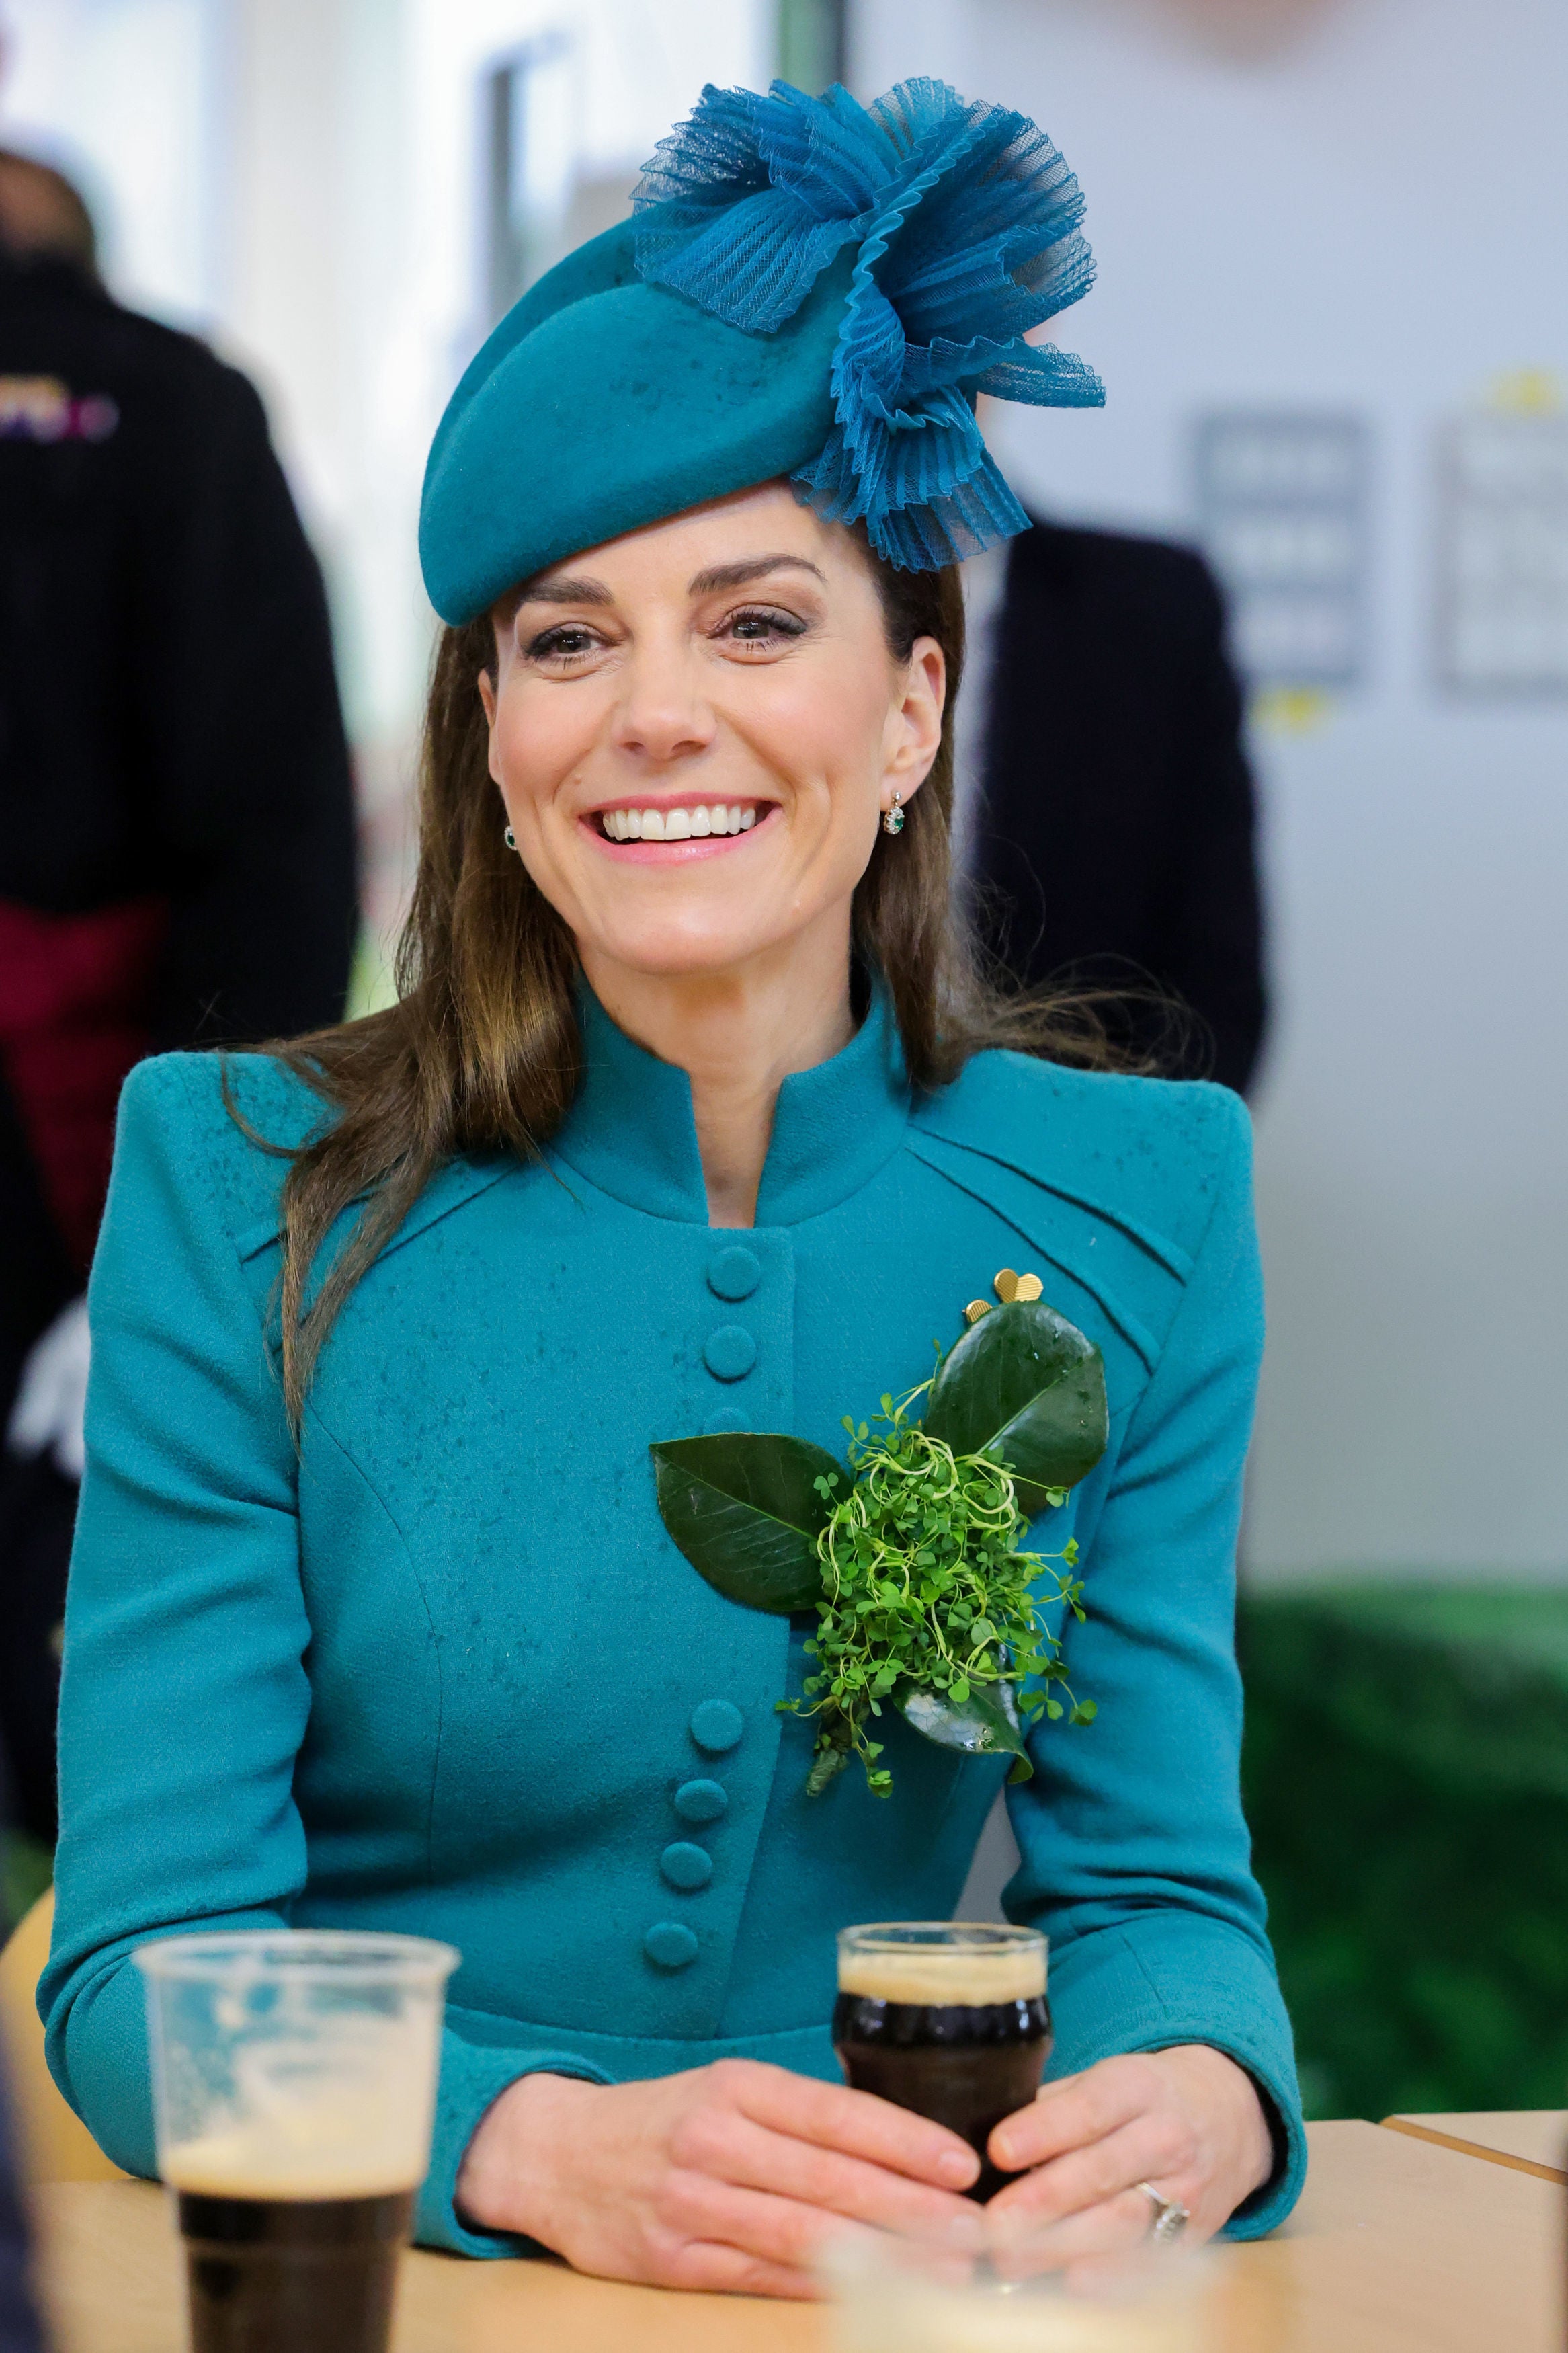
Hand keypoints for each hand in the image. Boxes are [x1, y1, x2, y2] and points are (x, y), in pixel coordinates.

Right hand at [455, 2059, 982, 2297]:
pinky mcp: (674, 2260)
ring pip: (801, 2232)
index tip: (961, 2163)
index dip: (902, 2140)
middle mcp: (714, 2140)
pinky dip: (820, 2286)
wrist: (555, 2154)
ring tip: (940, 2267)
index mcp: (735, 2086)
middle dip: (909, 2206)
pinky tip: (870, 2291)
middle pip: (828, 2177)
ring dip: (880, 2254)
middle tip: (973, 2228)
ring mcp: (692, 2203)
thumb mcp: (724, 2088)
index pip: (834, 2113)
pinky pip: (760, 2275)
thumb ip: (796, 2114)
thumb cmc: (660, 2118)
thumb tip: (893, 2141)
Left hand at [983, 2045, 1272, 2275]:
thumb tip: (991, 2135)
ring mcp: (1184, 2189)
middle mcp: (1166, 2137)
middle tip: (994, 2222)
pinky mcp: (1193, 2233)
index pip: (1089, 2107)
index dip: (1043, 2130)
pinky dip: (1109, 2275)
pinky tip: (1070, 2281)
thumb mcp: (1108, 2078)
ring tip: (1012, 2258)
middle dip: (1043, 2200)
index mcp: (1138, 2086)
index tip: (998, 2150)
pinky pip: (1148, 2257)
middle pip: (1101, 2170)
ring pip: (1122, 2221)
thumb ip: (1055, 2104)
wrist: (1230, 2117)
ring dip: (1064, 2245)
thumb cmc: (1144, 2098)